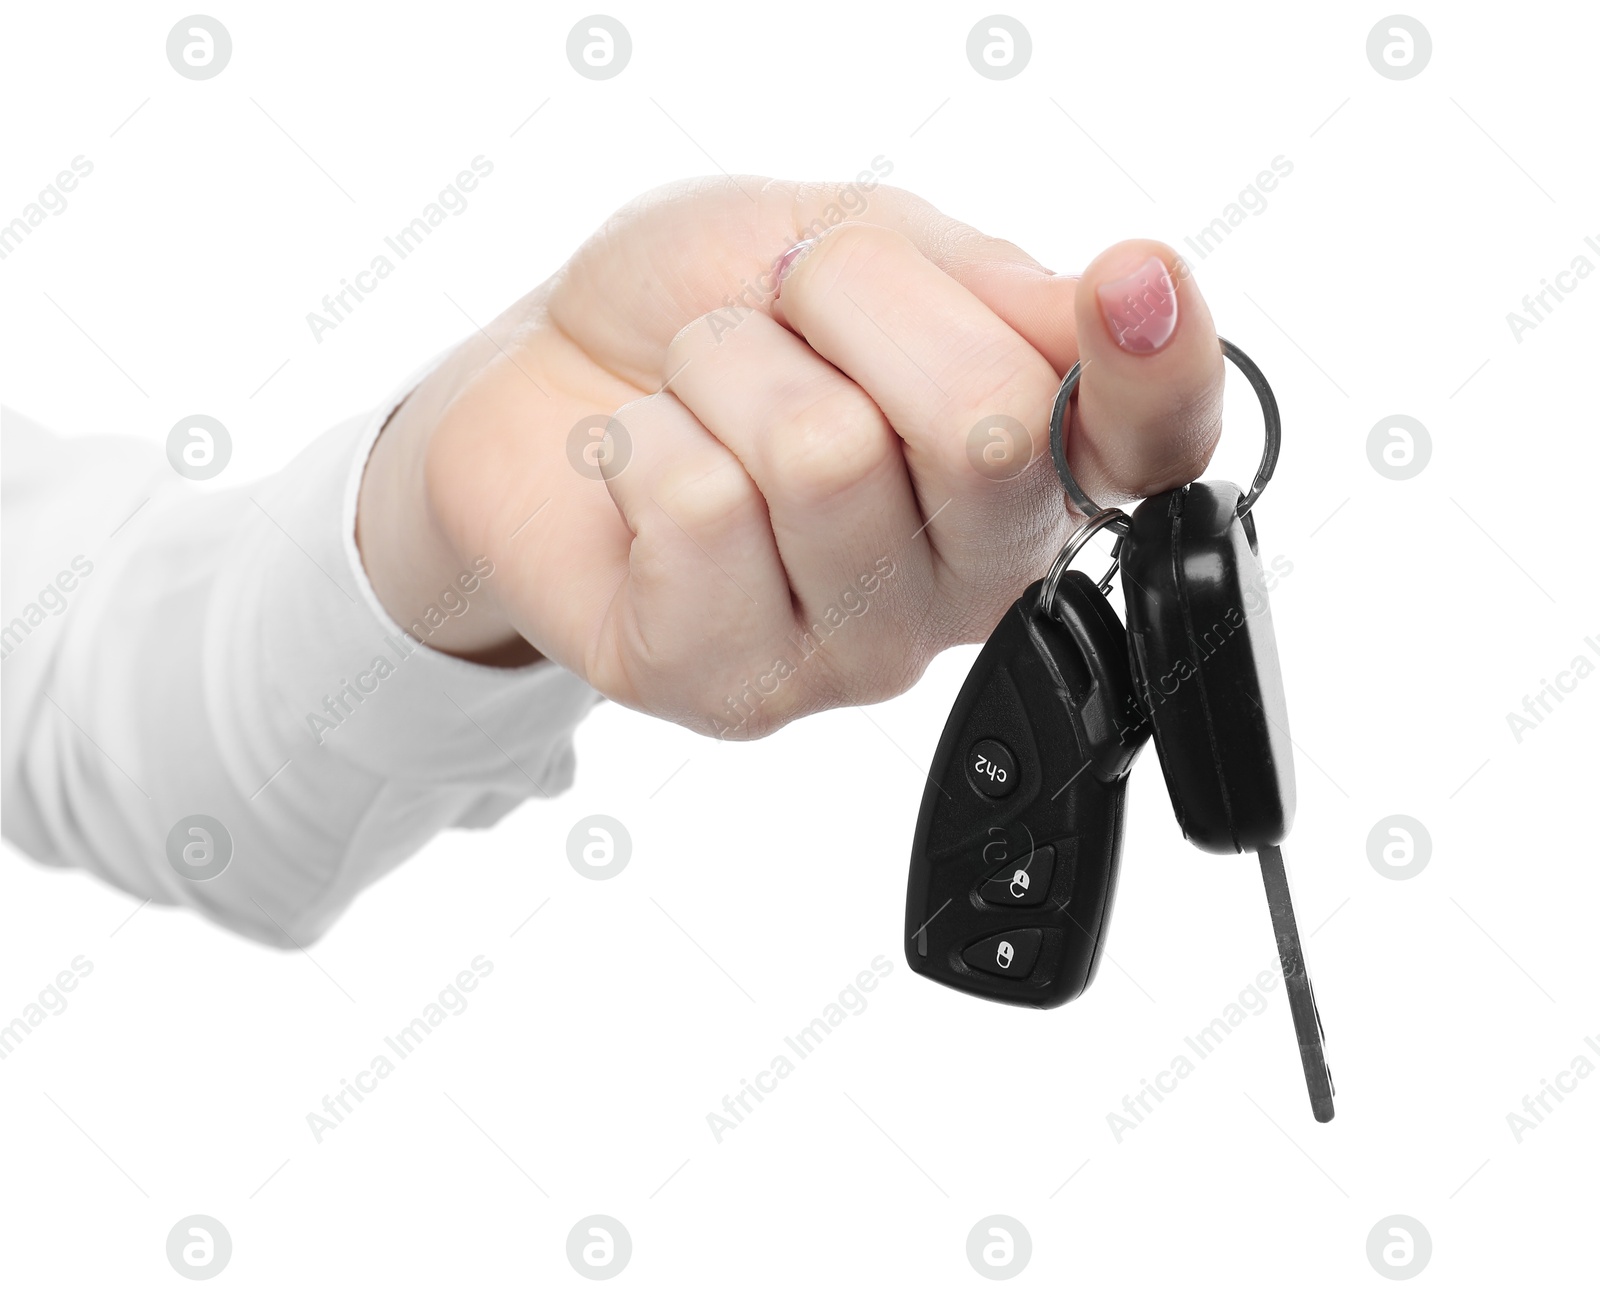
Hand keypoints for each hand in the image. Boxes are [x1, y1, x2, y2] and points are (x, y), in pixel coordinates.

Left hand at [357, 176, 1223, 736]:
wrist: (544, 378)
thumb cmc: (707, 312)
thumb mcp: (847, 239)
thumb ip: (978, 284)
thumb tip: (1108, 310)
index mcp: (1028, 464)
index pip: (1156, 448)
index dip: (1166, 370)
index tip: (1136, 283)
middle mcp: (965, 582)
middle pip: (990, 428)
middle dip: (856, 302)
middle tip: (786, 310)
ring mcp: (856, 653)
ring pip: (825, 453)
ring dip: (729, 366)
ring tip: (703, 391)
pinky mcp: (732, 689)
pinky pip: (700, 505)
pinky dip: (645, 436)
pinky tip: (645, 466)